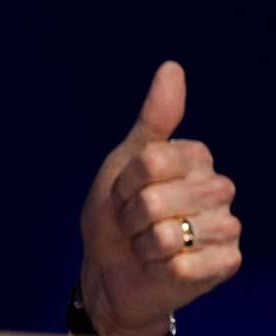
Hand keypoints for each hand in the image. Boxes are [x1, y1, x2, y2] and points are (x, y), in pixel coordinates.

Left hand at [79, 61, 241, 335]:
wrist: (109, 267)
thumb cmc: (116, 213)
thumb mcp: (125, 161)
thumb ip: (154, 118)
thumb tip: (172, 67)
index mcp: (197, 158)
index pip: (151, 160)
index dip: (125, 181)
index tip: (123, 191)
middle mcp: (220, 189)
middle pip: (156, 196)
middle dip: (130, 214)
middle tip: (133, 222)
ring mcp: (226, 228)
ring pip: (166, 232)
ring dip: (141, 243)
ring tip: (145, 245)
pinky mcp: (225, 265)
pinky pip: (180, 263)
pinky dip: (157, 268)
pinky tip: (160, 267)